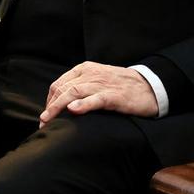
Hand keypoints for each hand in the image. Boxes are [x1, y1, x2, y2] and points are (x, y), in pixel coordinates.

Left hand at [39, 61, 158, 127]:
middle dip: (50, 107)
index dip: (49, 101)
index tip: (46, 116)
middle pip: (63, 89)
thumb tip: (62, 104)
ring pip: (74, 93)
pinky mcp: (115, 96)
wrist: (151, 85)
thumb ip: (81, 87)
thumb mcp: (97, 81)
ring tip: (48, 119)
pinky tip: (73, 110)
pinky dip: (83, 104)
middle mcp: (90, 75)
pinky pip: (96, 99)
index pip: (59, 85)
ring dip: (58, 107)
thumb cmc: (121, 86)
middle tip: (43, 123)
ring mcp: (102, 84)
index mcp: (84, 70)